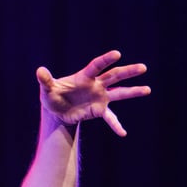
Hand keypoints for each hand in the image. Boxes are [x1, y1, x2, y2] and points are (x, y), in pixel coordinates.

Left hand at [36, 50, 150, 136]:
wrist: (56, 111)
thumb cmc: (52, 96)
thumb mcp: (47, 90)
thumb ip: (45, 81)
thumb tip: (39, 71)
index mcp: (84, 77)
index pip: (96, 66)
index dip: (106, 60)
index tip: (117, 54)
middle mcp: (96, 85)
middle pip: (114, 76)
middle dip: (128, 72)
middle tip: (143, 68)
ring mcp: (100, 97)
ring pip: (119, 93)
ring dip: (133, 91)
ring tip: (147, 89)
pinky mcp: (99, 110)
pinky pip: (110, 118)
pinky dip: (116, 125)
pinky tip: (123, 133)